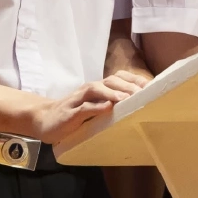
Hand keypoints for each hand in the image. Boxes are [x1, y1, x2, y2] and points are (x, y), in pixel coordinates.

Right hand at [28, 75, 143, 143]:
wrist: (43, 119)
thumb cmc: (73, 115)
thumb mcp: (95, 109)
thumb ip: (111, 106)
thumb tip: (136, 108)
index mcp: (98, 88)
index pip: (120, 78)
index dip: (136, 80)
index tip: (154, 86)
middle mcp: (90, 89)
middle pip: (111, 80)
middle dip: (129, 85)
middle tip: (146, 93)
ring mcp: (78, 99)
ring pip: (97, 89)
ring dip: (113, 92)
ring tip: (127, 98)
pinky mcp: (70, 112)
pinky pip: (83, 107)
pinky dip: (96, 107)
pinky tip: (107, 109)